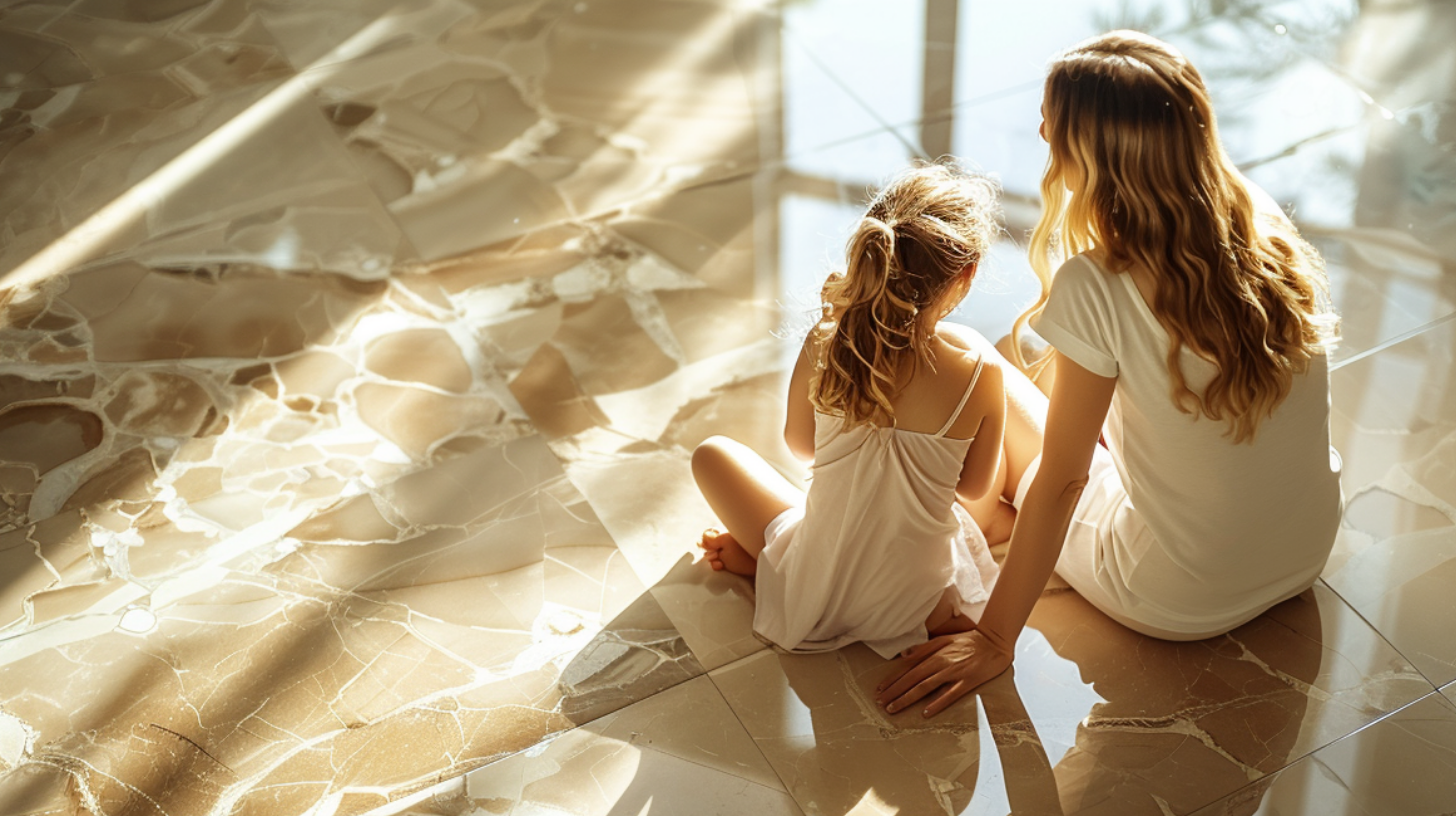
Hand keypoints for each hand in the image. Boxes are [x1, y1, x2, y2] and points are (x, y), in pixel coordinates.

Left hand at [874, 630, 1012, 717]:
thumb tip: (903, 655)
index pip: (908, 668)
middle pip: (913, 679)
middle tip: (880, 703)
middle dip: (894, 691)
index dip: (893, 679)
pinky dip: (937, 703)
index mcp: (935, 653)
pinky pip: (950, 695)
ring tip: (894, 708)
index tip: (880, 690)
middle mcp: (941, 663)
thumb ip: (923, 648)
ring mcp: (954, 673)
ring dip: (907, 698)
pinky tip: (925, 712)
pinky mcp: (968, 682)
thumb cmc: (969, 640)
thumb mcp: (944, 639)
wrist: (995, 642)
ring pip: (925, 687)